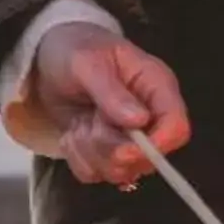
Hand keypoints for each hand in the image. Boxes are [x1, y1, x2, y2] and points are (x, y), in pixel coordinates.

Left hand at [28, 20, 189, 188]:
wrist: (48, 57)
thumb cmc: (73, 49)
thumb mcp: (86, 62)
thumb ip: (111, 92)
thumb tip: (139, 121)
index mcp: (157, 87)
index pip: (176, 127)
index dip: (155, 146)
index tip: (123, 148)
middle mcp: (149, 117)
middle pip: (146, 159)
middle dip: (109, 147)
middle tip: (88, 120)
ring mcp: (128, 138)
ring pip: (119, 171)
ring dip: (90, 151)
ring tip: (79, 123)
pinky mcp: (105, 152)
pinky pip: (95, 174)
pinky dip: (77, 157)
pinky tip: (73, 133)